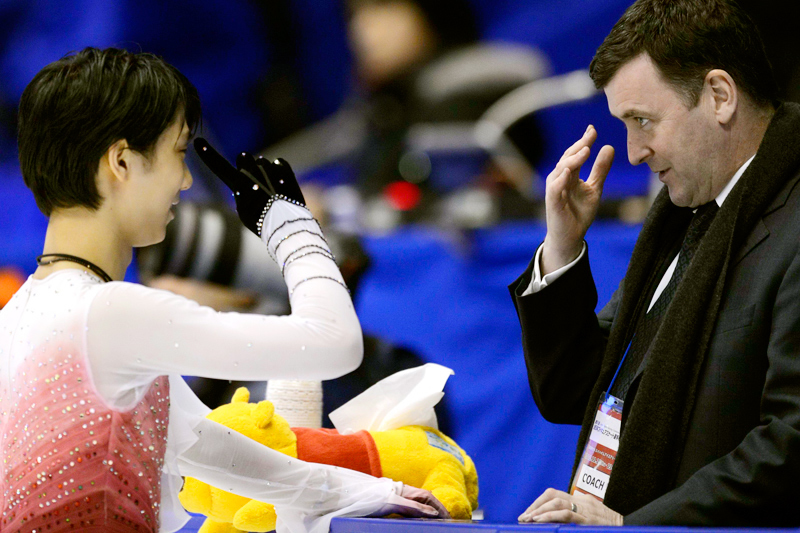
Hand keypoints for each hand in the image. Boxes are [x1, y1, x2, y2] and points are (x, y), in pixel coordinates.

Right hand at [194, 137, 305, 236]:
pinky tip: (281, 184)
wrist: (286, 224)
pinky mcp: (285, 169)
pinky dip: (279, 171)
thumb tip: (247, 182)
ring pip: (262, 162)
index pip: (219, 165)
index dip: (208, 153)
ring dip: (265, 171)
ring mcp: (269, 169)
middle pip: (244, 158)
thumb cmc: (261, 222)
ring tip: (272, 190)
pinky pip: (279, 163)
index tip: (198, 141)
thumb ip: (242, 192)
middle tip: (255, 183)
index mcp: (238, 183)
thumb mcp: (244, 211)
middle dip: (247, 165)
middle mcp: (252, 171)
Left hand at [369, 484, 450, 518]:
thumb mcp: (395, 503)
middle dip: (436, 511)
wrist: (354, 496)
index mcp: (408, 491)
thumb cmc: (373, 497)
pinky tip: (418, 521)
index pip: (429, 498)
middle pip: (425, 502)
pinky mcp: (392, 506)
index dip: (440, 508)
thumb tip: (434, 513)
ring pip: (418, 506)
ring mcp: (399, 499)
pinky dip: (417, 515)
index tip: (448, 518)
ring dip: (428, 513)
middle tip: (445, 522)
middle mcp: (405, 494)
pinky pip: (409, 511)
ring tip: (435, 523)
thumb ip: (415, 507)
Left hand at [518, 488, 622, 524]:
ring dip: (540, 511)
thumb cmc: (612, 526)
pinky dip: (551, 517)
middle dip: (535, 506)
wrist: (629, 528)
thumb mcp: (594, 518)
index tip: (529, 513)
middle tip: (523, 517)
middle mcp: (583, 501)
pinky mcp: (589, 520)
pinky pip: (567, 514)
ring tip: (529, 520)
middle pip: (553, 496)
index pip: (555, 494)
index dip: (539, 502)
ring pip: (557, 502)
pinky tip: (541, 521)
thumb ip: (579, 515)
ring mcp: (587, 509)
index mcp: (582, 500)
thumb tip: (560, 519)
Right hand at [541, 125, 613, 274]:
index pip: (575, 154)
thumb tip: (609, 146)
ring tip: (585, 149)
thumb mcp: (595, 188)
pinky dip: (561, 178)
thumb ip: (600, 169)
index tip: (593, 129)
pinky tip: (569, 170)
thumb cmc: (579, 213)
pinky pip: (555, 188)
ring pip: (561, 169)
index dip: (584, 141)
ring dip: (572, 159)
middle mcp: (559, 179)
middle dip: (579, 146)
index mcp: (569, 175)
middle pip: (567, 158)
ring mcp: (554, 190)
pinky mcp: (552, 202)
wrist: (570, 236)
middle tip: (591, 134)